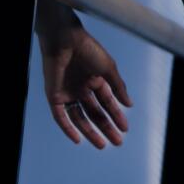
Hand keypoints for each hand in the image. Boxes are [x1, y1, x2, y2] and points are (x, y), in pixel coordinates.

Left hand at [37, 15, 131, 146]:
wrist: (65, 39)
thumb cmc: (87, 48)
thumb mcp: (108, 69)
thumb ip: (119, 87)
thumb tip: (130, 104)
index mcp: (94, 81)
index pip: (107, 103)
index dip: (116, 116)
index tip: (125, 129)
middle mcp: (81, 89)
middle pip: (95, 113)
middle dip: (106, 127)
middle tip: (118, 141)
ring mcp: (67, 93)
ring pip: (79, 118)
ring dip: (90, 132)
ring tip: (102, 144)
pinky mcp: (54, 95)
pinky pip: (60, 116)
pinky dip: (68, 128)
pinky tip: (78, 139)